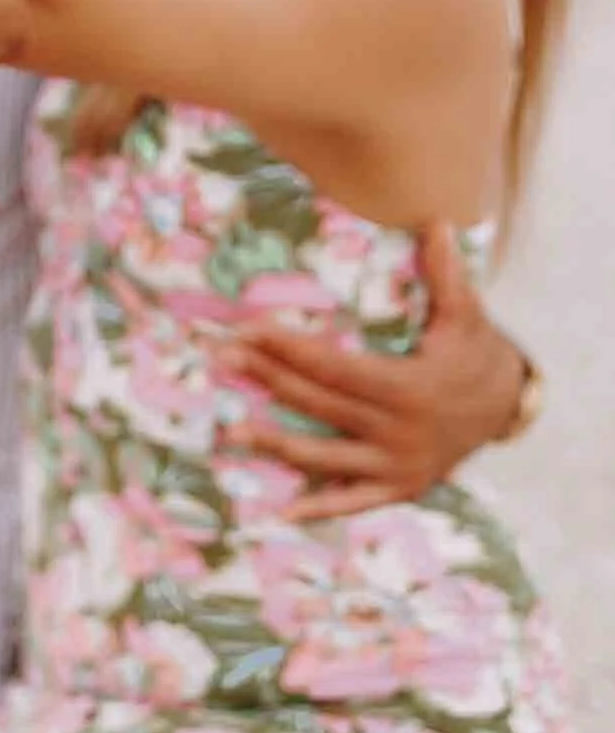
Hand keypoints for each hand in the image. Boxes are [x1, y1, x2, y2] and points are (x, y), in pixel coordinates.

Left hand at [220, 222, 526, 520]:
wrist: (509, 409)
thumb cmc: (477, 353)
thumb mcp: (467, 314)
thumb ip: (448, 273)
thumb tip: (438, 222)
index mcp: (408, 389)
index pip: (333, 367)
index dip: (288, 349)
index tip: (250, 330)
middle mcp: (399, 432)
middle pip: (319, 404)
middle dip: (267, 379)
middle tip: (222, 358)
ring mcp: (397, 466)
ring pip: (325, 457)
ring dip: (277, 444)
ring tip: (231, 430)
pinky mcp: (400, 488)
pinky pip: (354, 501)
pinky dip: (320, 507)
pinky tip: (282, 511)